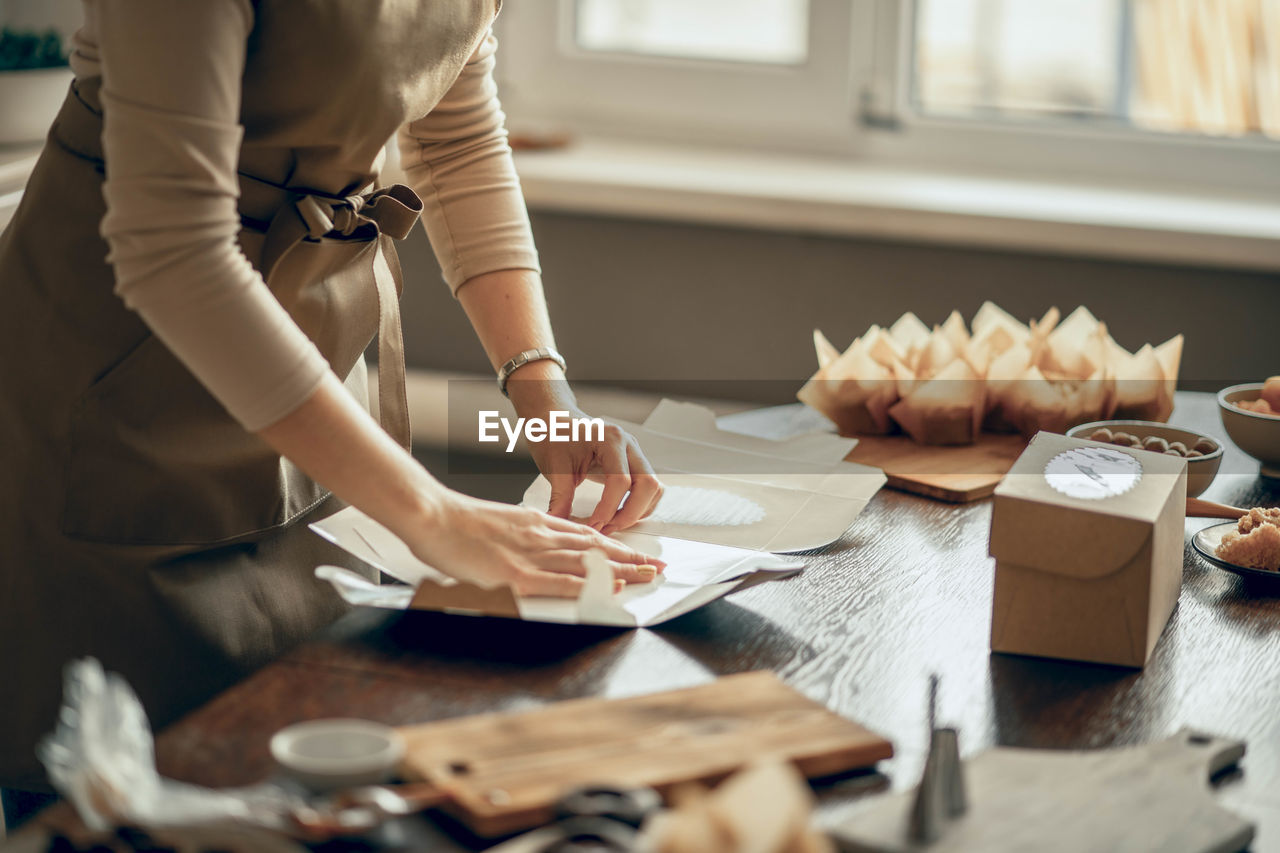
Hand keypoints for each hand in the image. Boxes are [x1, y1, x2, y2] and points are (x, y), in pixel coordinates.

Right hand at [407, 492, 664, 597]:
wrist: (431, 514)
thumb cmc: (454, 523)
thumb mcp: (496, 524)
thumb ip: (517, 536)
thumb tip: (528, 550)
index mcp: (534, 523)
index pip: (583, 533)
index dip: (612, 544)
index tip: (633, 553)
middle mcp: (540, 535)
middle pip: (595, 546)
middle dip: (629, 557)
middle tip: (656, 567)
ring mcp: (531, 554)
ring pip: (588, 561)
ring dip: (622, 569)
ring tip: (648, 576)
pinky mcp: (517, 573)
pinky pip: (561, 580)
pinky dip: (590, 584)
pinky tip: (609, 587)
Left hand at [526, 407, 663, 534]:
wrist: (556, 419)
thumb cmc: (555, 436)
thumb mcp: (554, 466)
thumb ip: (560, 497)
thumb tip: (558, 524)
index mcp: (610, 439)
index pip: (620, 481)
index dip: (608, 509)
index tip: (593, 526)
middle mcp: (629, 444)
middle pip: (648, 484)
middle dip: (630, 513)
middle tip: (607, 529)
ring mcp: (634, 453)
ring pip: (654, 488)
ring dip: (638, 511)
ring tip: (612, 524)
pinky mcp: (634, 462)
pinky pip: (649, 488)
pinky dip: (640, 505)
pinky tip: (619, 515)